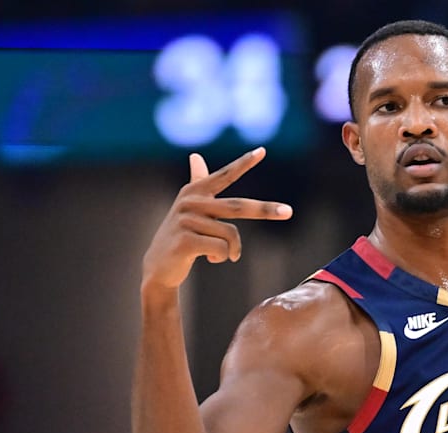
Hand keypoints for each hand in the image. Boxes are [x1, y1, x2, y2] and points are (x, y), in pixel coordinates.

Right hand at [142, 148, 292, 291]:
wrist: (159, 265)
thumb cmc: (181, 235)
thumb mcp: (190, 208)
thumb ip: (197, 182)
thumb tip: (196, 156)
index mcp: (195, 191)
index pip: (225, 175)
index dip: (243, 163)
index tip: (262, 151)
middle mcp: (190, 202)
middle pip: (238, 206)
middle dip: (266, 210)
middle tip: (289, 212)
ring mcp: (186, 221)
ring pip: (230, 235)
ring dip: (232, 250)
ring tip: (219, 255)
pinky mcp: (185, 240)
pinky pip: (221, 250)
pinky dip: (221, 258)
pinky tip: (209, 259)